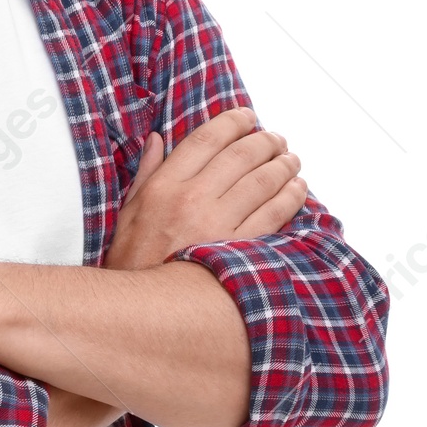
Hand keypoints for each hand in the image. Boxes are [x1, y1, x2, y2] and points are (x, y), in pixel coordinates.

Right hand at [105, 107, 305, 271]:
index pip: (205, 140)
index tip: (247, 117)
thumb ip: (147, 172)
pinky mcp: (237, 248)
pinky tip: (297, 188)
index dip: (232, 122)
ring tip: (291, 159)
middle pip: (240, 155)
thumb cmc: (134, 260)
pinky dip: (290, 196)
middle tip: (276, 139)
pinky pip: (274, 214)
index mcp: (164, 186)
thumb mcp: (128, 211)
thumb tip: (156, 139)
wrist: (142, 309)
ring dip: (283, 165)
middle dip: (264, 141)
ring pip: (262, 181)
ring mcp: (217, 224)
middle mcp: (191, 200)